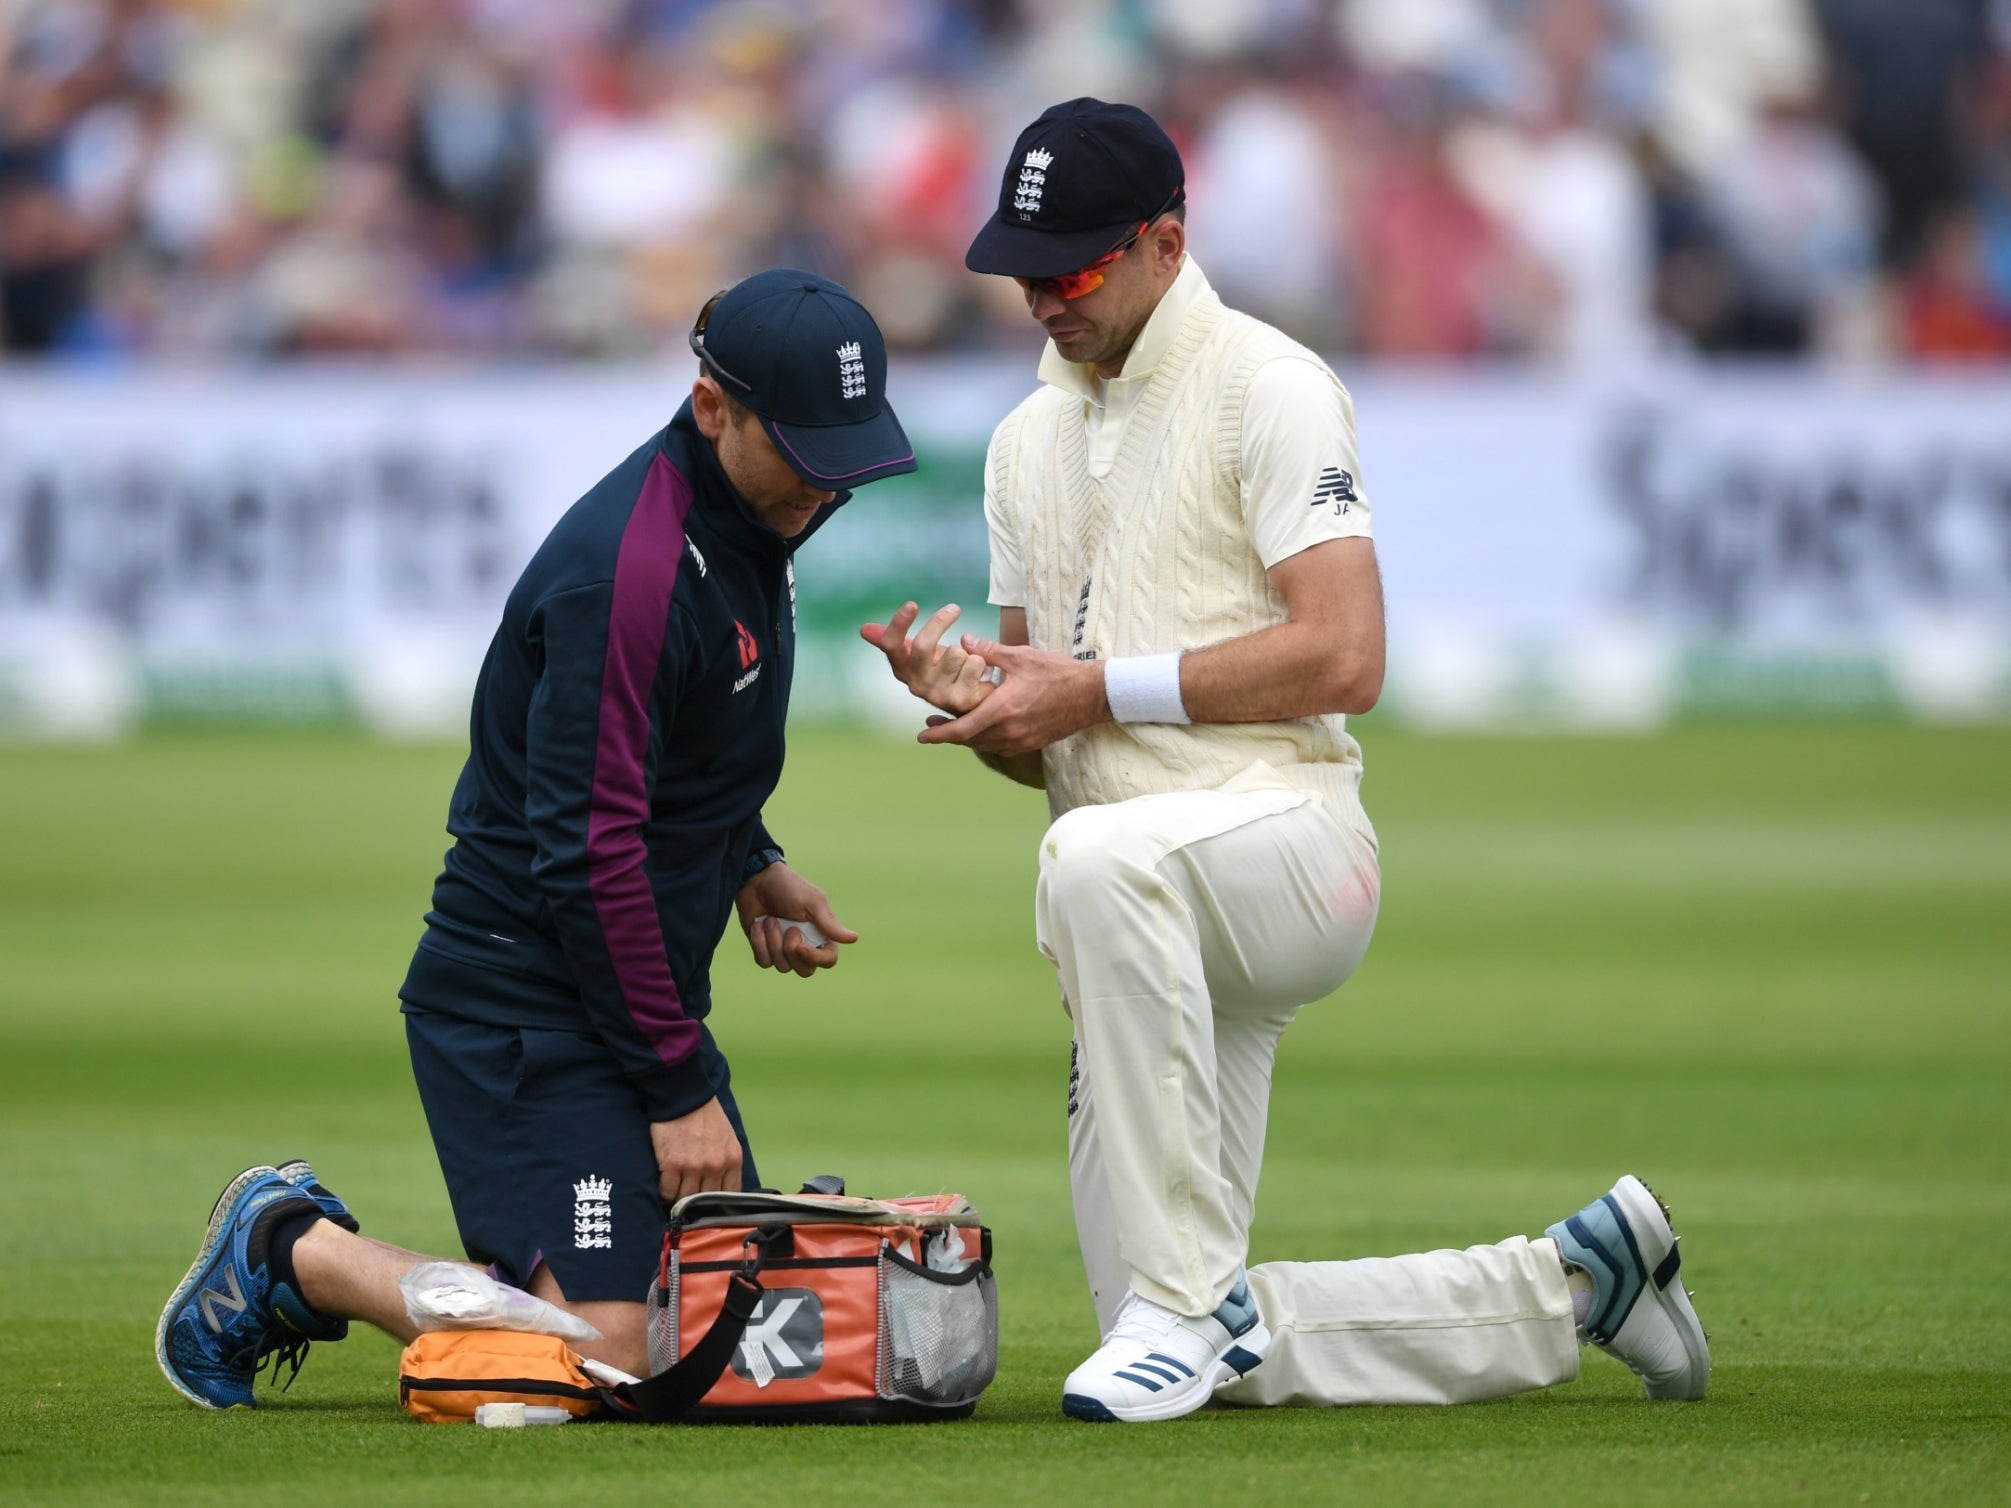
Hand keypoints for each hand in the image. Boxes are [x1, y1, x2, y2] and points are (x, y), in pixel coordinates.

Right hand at [651, 1098, 741, 1203]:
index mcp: (732, 1159)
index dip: (719, 1203)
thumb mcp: (728, 1139)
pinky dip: (665, 1193)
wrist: (684, 1097)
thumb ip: (727, 1163)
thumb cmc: (706, 1117)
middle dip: (698, 1204)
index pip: (731, 1195)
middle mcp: (715, 1166)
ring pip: (686, 1199)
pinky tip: (665, 1186)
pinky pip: (667, 1191)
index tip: (711, 1205)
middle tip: (690, 1203)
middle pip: (707, 1200)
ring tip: (676, 1195)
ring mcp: (694, 1167)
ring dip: (680, 1199)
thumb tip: (722, 1188)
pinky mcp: (672, 1165)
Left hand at [735, 862, 857, 975]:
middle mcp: (804, 945)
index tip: (800, 946)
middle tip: (789, 927)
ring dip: (773, 941)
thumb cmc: (788, 887)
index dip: (816, 959)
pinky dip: (759, 943)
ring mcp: (783, 949)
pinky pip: (764, 962)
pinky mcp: (765, 949)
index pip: (828, 960)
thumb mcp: (811, 902)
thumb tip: (854, 938)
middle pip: (805, 971)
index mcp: (821, 934)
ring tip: (770, 919)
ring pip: (782, 966)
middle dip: (792, 951)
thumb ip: (829, 923)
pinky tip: (758, 924)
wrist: (756, 880)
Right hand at [860, 601, 998, 713]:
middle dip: (940, 621)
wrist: (973, 700)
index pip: (892, 645)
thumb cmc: (944, 671)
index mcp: (904, 670)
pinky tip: (977, 673)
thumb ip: (895, 639)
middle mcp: (916, 684)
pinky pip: (973, 662)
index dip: (898, 624)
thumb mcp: (919, 653)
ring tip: (966, 663)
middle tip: (954, 609)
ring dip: (965, 650)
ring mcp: (938, 694)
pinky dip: (980, 660)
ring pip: (955, 651)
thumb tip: (863, 629)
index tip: (912, 604)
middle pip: (923, 645)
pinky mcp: (960, 700)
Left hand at [916, 635, 1108, 756]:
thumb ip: (988, 651)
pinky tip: (981, 728)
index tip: (922, 735)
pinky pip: (1000, 746)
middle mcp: (1010, 731)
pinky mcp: (1031, 744)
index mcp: (1003, 709)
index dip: (940, 734)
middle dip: (949, 735)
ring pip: (984, 745)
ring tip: (951, 728)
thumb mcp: (1021, 657)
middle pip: (969, 740)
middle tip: (931, 729)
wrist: (1092, 695)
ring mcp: (1021, 741)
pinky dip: (985, 739)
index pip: (963, 729)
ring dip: (967, 738)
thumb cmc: (1058, 672)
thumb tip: (962, 640)